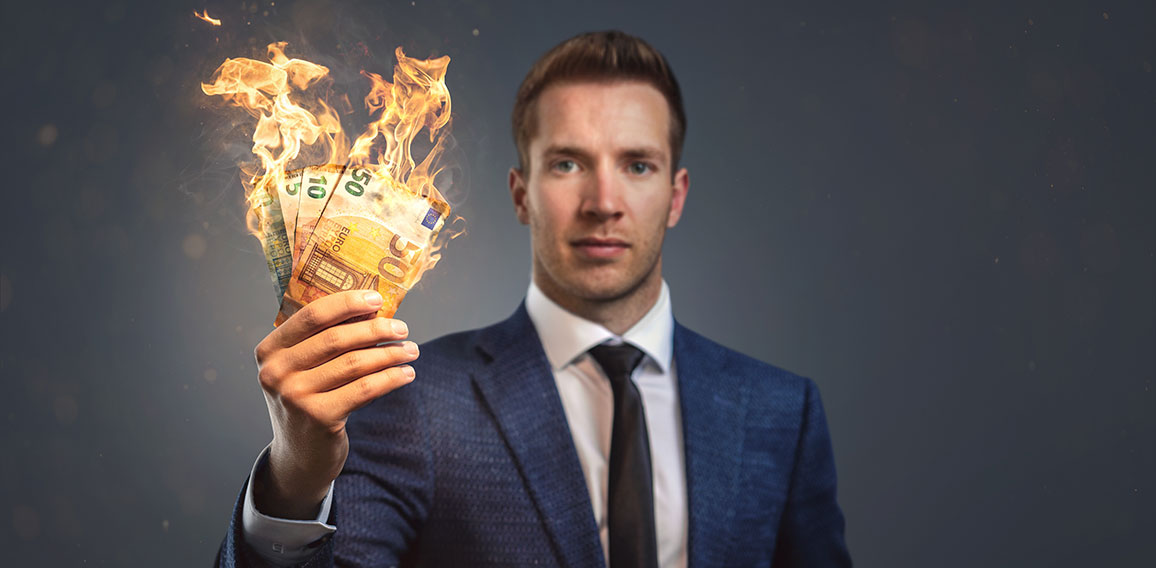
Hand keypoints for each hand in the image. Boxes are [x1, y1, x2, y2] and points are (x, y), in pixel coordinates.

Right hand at [251, 289, 417, 518]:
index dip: (348, 302)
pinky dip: (390, 378)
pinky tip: (406, 374)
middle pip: (337, 338)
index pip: (312, 315)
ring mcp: (295, 396)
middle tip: (402, 328)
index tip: (378, 298)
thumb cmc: (308, 401)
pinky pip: (365, 389)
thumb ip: (324, 341)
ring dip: (390, 353)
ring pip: (355, 363)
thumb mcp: (303, 369)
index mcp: (270, 350)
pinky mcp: (319, 417)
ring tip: (411, 350)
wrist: (299, 456)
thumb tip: (373, 309)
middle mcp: (276, 372)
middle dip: (377, 329)